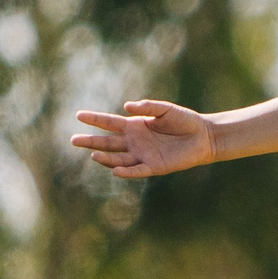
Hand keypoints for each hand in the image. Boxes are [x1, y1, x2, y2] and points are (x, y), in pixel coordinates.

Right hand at [71, 100, 218, 178]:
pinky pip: (138, 171)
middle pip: (108, 143)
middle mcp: (135, 142)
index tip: (78, 115)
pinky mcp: (155, 167)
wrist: (203, 136)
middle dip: (91, 142)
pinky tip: (116, 170)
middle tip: (74, 140)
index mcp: (135, 126)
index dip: (94, 119)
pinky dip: (127, 172)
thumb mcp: (165, 109)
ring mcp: (143, 155)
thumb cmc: (184, 121)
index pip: (109, 123)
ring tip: (93, 155)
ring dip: (106, 158)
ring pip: (119, 159)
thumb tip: (126, 106)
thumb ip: (147, 107)